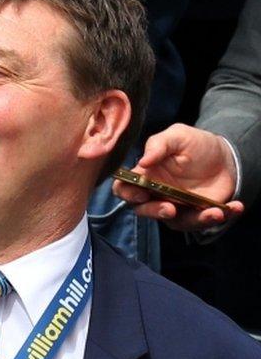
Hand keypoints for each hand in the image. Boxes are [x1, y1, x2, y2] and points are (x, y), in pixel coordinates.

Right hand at [113, 123, 243, 230]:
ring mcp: (176, 206)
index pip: (125, 188)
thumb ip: (158, 144)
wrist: (225, 156)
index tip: (141, 192)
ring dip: (194, 220)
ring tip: (214, 212)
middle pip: (144, 210)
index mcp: (146, 176)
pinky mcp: (197, 214)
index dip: (127, 193)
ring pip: (174, 222)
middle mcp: (156, 194)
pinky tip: (234, 207)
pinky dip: (218, 218)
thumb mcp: (177, 136)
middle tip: (170, 209)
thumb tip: (143, 161)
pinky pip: (202, 222)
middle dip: (154, 212)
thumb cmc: (196, 145)